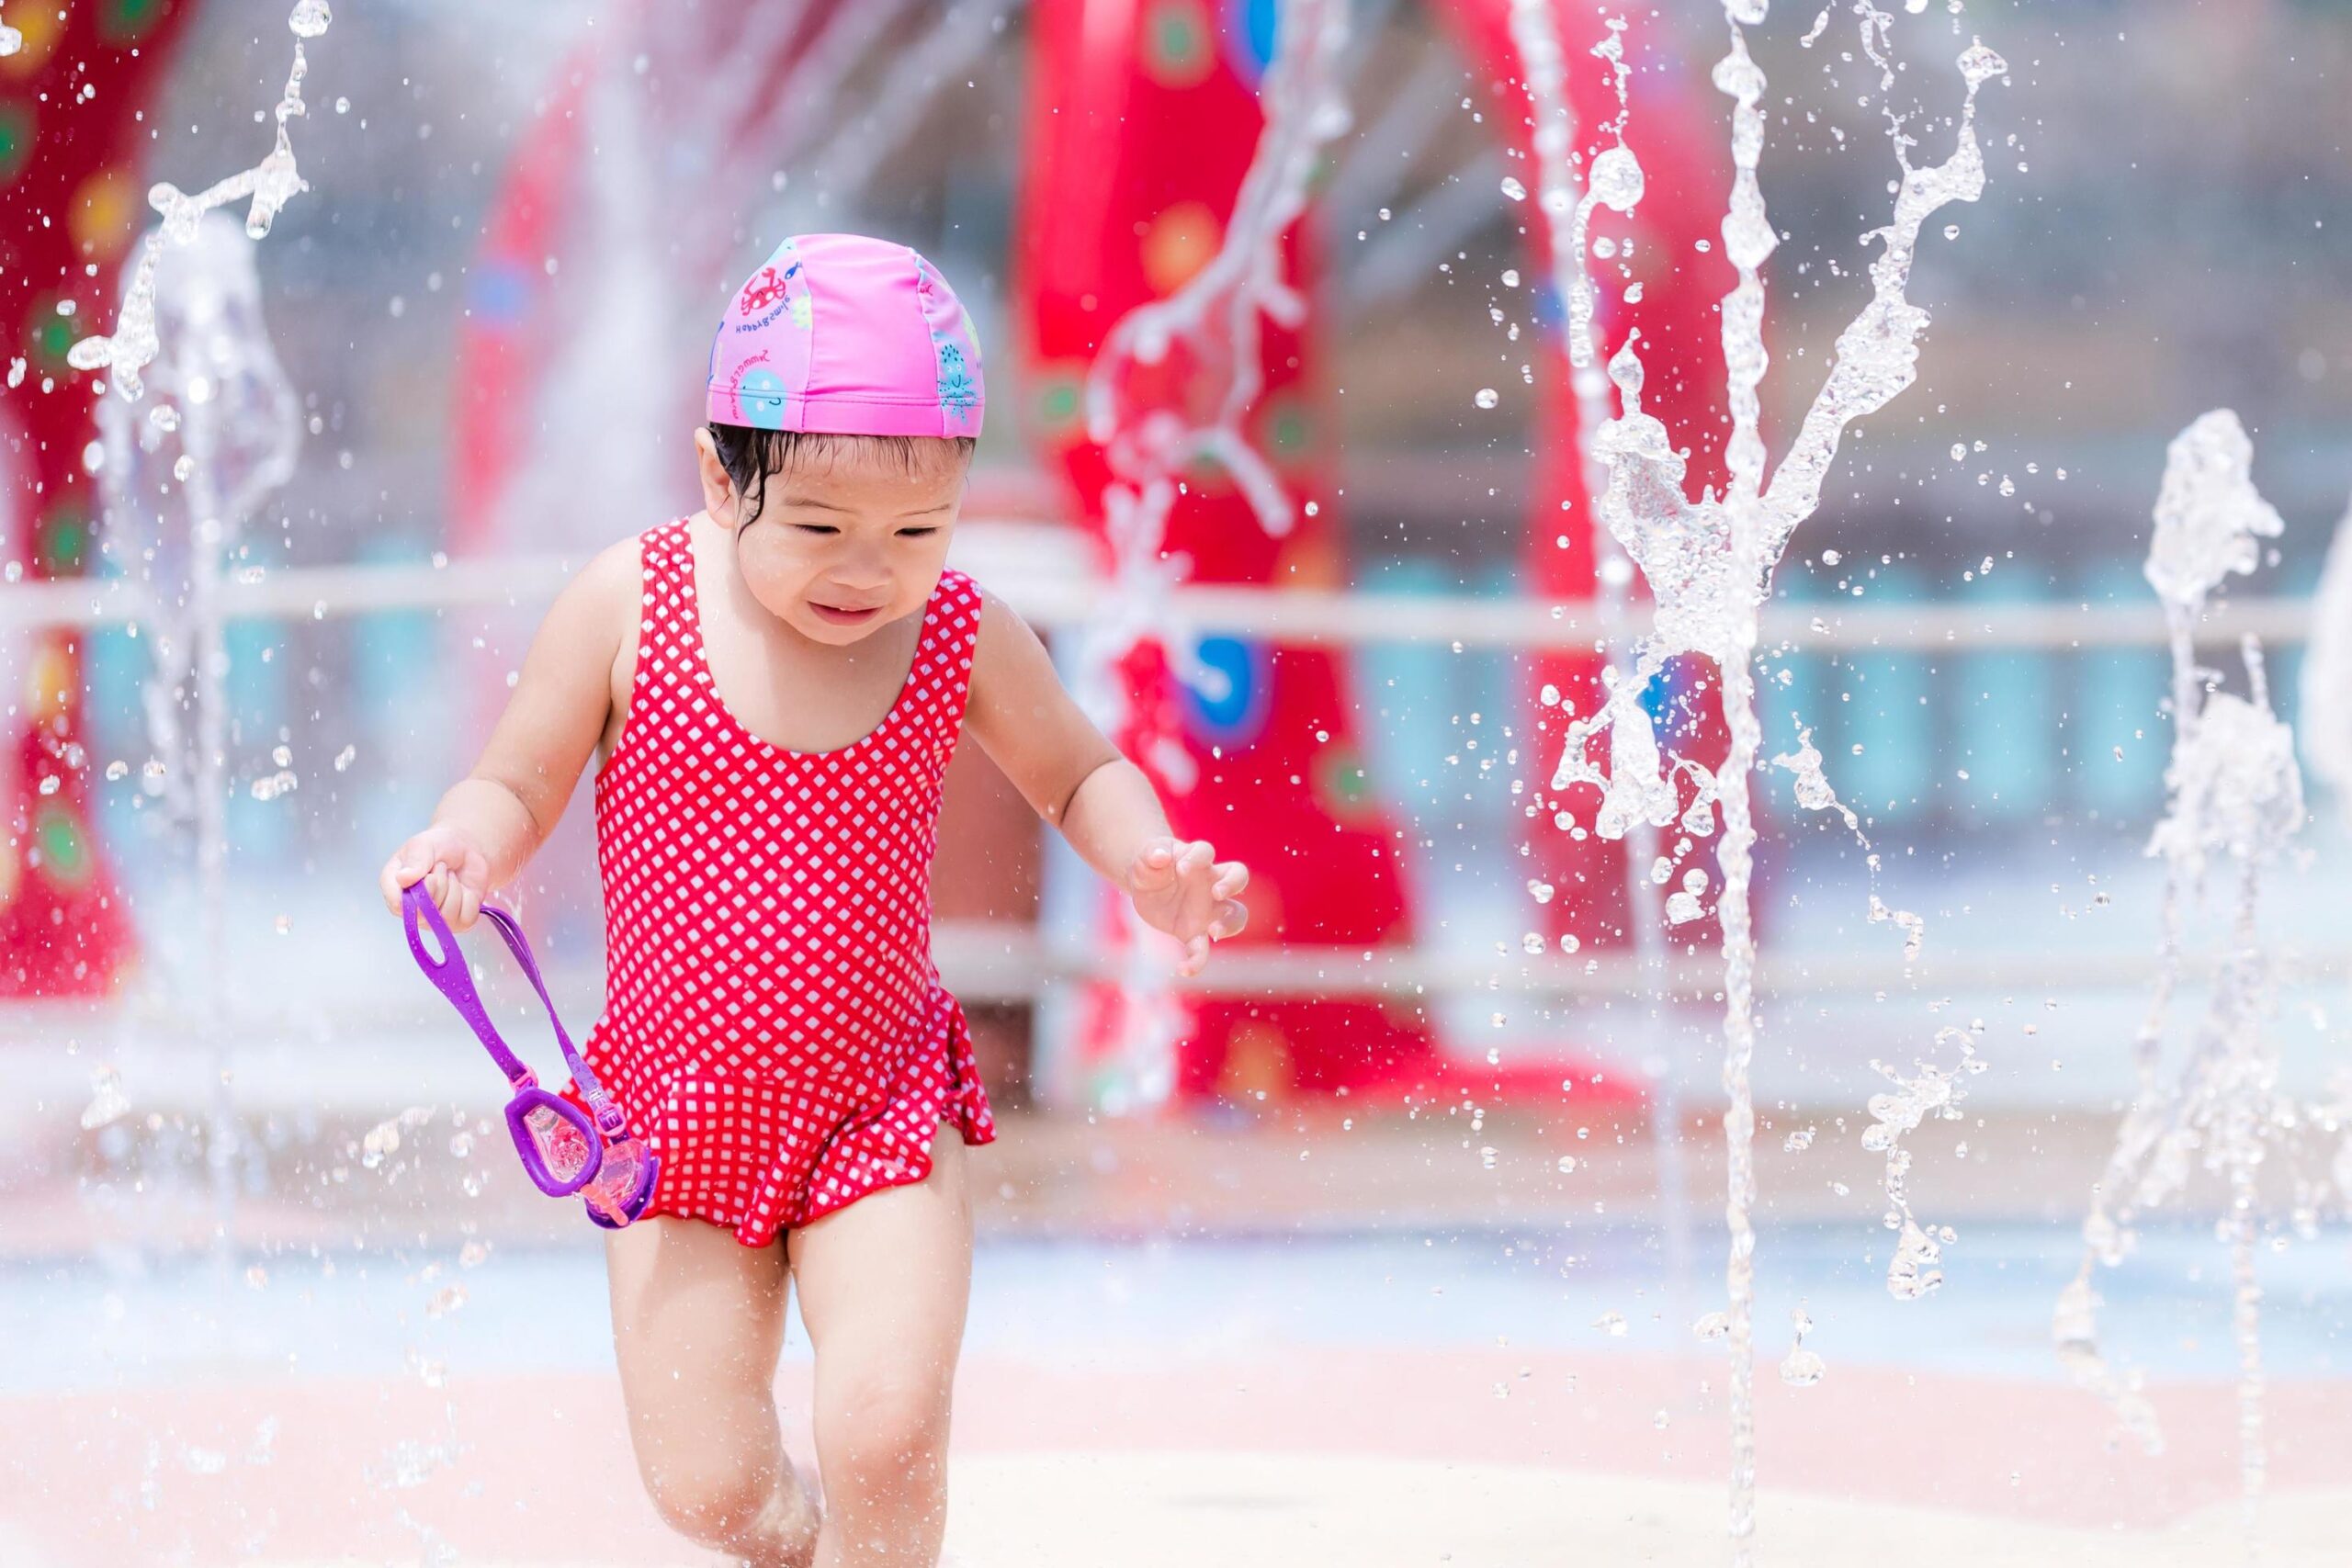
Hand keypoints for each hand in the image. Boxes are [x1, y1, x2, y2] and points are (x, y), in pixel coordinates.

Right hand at [379, 825, 490, 931]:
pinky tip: (464, 888)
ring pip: (447, 915)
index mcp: (394, 888)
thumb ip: (415, 860)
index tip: (430, 875)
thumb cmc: (440, 847)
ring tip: (451, 876)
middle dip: (440, 884)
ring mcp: (434, 919)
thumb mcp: (424, 845)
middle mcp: (412, 909)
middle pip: (425, 912)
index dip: (418, 893)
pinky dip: (470, 899)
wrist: (467, 849)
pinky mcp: (457, 923)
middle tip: (442, 868)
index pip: (398, 905)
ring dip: (455, 889)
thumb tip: (403, 879)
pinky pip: (466, 918)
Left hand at [1124, 837, 1249, 976]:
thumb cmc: (1151, 866)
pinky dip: (1197, 961)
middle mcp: (1210, 883)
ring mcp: (1207, 909)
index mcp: (1196, 860)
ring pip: (1235, 914)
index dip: (1198, 858)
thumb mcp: (1145, 858)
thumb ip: (1151, 855)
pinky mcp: (1194, 932)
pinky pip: (1203, 949)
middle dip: (1232, 884)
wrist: (1145, 885)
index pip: (1206, 852)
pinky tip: (1184, 969)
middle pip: (1238, 876)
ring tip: (1213, 931)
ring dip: (1231, 923)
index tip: (1182, 868)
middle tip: (1216, 893)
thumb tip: (1161, 856)